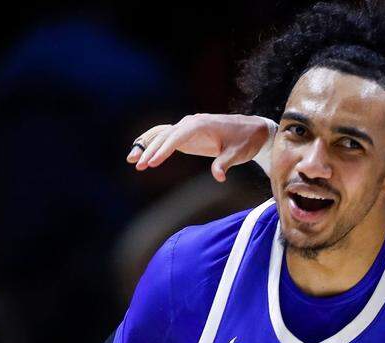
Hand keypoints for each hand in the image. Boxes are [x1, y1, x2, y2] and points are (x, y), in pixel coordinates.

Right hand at [126, 113, 274, 180]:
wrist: (252, 131)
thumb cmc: (245, 141)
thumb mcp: (237, 154)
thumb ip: (224, 164)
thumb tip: (218, 177)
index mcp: (200, 124)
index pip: (176, 137)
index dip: (163, 150)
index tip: (152, 162)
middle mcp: (190, 123)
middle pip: (164, 136)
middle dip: (150, 150)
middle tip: (138, 165)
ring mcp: (187, 127)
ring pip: (161, 135)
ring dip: (146, 146)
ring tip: (131, 160)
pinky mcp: (187, 134)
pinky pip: (166, 137)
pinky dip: (153, 143)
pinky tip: (140, 153)